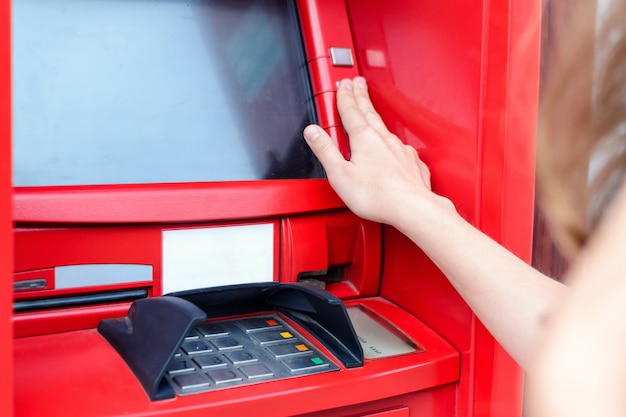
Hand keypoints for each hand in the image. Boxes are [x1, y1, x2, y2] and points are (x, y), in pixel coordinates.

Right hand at [303, 77, 446, 225]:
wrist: (411, 208)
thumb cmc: (377, 196)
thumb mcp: (340, 174)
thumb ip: (325, 151)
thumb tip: (313, 132)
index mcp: (364, 138)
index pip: (350, 110)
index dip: (344, 96)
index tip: (342, 84)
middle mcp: (384, 139)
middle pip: (369, 112)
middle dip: (361, 96)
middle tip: (357, 83)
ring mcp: (400, 150)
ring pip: (384, 127)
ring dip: (374, 115)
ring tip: (370, 108)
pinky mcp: (411, 163)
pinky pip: (399, 146)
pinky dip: (391, 141)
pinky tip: (391, 144)